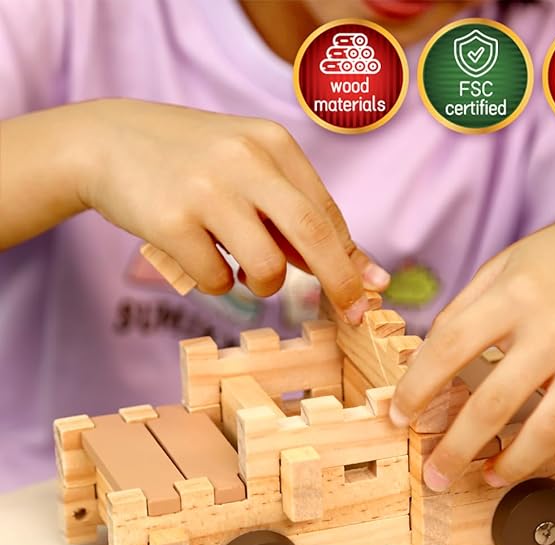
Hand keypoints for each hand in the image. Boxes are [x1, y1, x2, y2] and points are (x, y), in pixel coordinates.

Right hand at [80, 99, 388, 320]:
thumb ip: (294, 211)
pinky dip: (217, 283)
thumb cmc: (191, 163)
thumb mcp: (247, 167)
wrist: (105, 142)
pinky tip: (199, 257)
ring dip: (264, 286)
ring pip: (266, 267)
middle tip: (354, 313)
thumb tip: (356, 267)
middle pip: (312, 232)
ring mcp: (206, 190)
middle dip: (340, 281)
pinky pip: (216, 280)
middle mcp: (244, 159)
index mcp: (272, 142)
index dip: (350, 256)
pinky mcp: (170, 221)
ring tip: (243, 271)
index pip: (325, 211)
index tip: (368, 287)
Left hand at [390, 196, 554, 490]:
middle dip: (455, 449)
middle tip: (435, 475)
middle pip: (493, 403)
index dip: (416, 389)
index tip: (399, 416)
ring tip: (489, 477)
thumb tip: (427, 357)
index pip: (449, 348)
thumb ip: (465, 307)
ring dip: (514, 465)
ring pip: (551, 428)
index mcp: (515, 296)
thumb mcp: (506, 264)